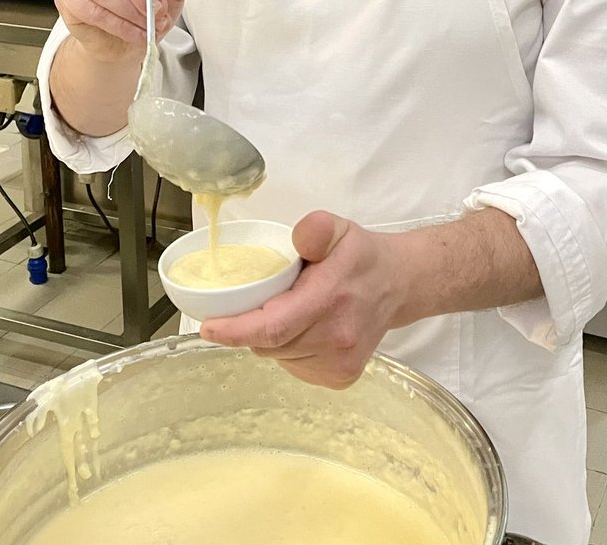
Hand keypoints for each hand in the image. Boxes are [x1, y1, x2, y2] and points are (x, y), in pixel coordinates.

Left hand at [200, 211, 403, 389]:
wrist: (399, 284)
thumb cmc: (361, 256)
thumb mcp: (339, 229)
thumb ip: (316, 229)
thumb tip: (298, 239)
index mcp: (330, 301)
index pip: (273, 327)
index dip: (235, 330)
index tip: (208, 327)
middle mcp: (336, 340)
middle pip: (269, 344)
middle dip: (252, 326)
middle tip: (260, 299)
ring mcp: (340, 365)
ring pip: (279, 358)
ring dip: (270, 339)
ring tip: (288, 310)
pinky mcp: (341, 378)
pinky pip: (294, 367)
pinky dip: (287, 350)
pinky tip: (300, 329)